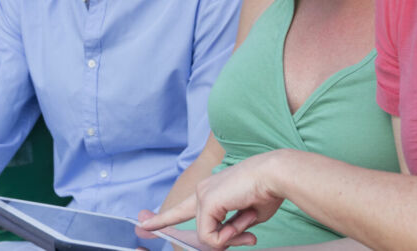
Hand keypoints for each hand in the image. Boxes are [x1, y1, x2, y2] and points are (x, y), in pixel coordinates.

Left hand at [141, 151, 289, 247]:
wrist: (275, 175)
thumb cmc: (267, 191)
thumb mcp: (246, 217)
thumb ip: (230, 229)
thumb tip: (221, 241)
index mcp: (210, 192)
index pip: (181, 209)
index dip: (162, 220)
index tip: (142, 224)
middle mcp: (202, 191)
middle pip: (203, 233)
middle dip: (227, 239)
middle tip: (248, 234)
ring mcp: (202, 195)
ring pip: (207, 237)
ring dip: (232, 236)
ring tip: (248, 217)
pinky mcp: (206, 201)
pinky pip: (210, 236)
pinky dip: (229, 235)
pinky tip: (243, 217)